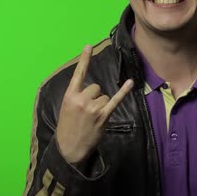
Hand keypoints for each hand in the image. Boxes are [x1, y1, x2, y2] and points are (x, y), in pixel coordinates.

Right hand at [56, 45, 133, 163]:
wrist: (69, 149)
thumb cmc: (68, 127)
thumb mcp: (66, 108)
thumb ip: (77, 96)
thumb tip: (92, 89)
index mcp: (69, 96)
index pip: (78, 74)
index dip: (84, 59)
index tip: (88, 46)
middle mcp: (81, 99)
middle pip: (95, 87)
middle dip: (94, 97)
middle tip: (87, 112)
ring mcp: (93, 108)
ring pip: (104, 96)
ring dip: (101, 105)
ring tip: (92, 118)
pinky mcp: (103, 116)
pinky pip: (115, 100)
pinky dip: (123, 91)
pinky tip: (130, 82)